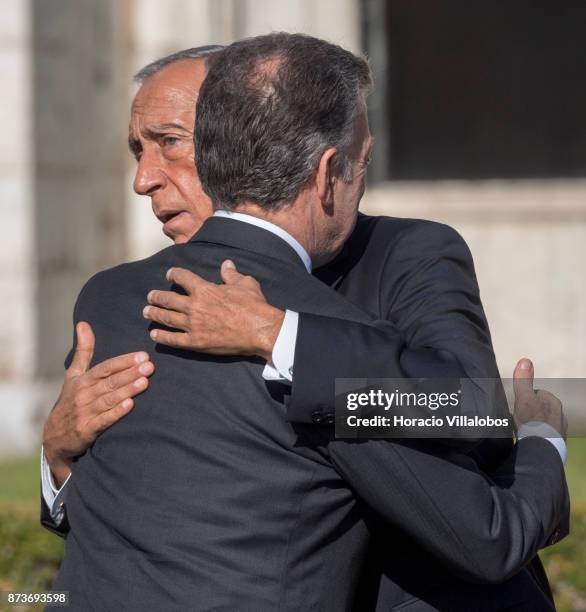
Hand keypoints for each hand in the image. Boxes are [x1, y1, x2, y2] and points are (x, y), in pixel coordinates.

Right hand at [43, 322, 154, 486]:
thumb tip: (83, 323)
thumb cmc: (70, 400)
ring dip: (127, 390)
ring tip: (145, 382)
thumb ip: (83, 350)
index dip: (123, 361)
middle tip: (150, 366)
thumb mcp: (74, 374)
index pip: (105, 368)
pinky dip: (116, 412)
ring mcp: (85, 412)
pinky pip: (104, 419)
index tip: (142, 356)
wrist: (55, 436)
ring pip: (109, 399)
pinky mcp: (87, 429)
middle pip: (109, 382)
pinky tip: (130, 405)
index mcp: (82, 380)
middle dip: (130, 373)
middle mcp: (83, 394)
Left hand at [143, 260, 284, 360]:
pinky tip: (154, 334)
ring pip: (166, 318)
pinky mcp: (196, 342)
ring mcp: (193, 325)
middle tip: (150, 296)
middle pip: (168, 299)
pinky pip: (173, 339)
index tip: (169, 274)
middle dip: (156, 296)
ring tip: (147, 312)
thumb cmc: (254, 306)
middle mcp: (194, 306)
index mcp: (205, 289)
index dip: (173, 274)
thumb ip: (231, 274)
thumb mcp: (245, 283)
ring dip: (154, 314)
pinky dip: (162, 336)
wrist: (260, 330)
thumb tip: (226, 264)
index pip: (182, 277)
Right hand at [513, 358, 566, 438]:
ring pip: (545, 421)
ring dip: (536, 423)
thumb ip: (524, 380)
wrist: (539, 447)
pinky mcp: (556, 442)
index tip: (519, 404)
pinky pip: (545, 434)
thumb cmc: (531, 420)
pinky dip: (538, 435)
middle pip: (542, 408)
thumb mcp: (523, 397)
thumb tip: (525, 360)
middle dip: (533, 411)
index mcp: (552, 401)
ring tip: (524, 428)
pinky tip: (530, 437)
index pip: (538, 394)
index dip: (527, 398)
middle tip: (520, 417)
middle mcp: (560, 414)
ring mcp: (560, 429)